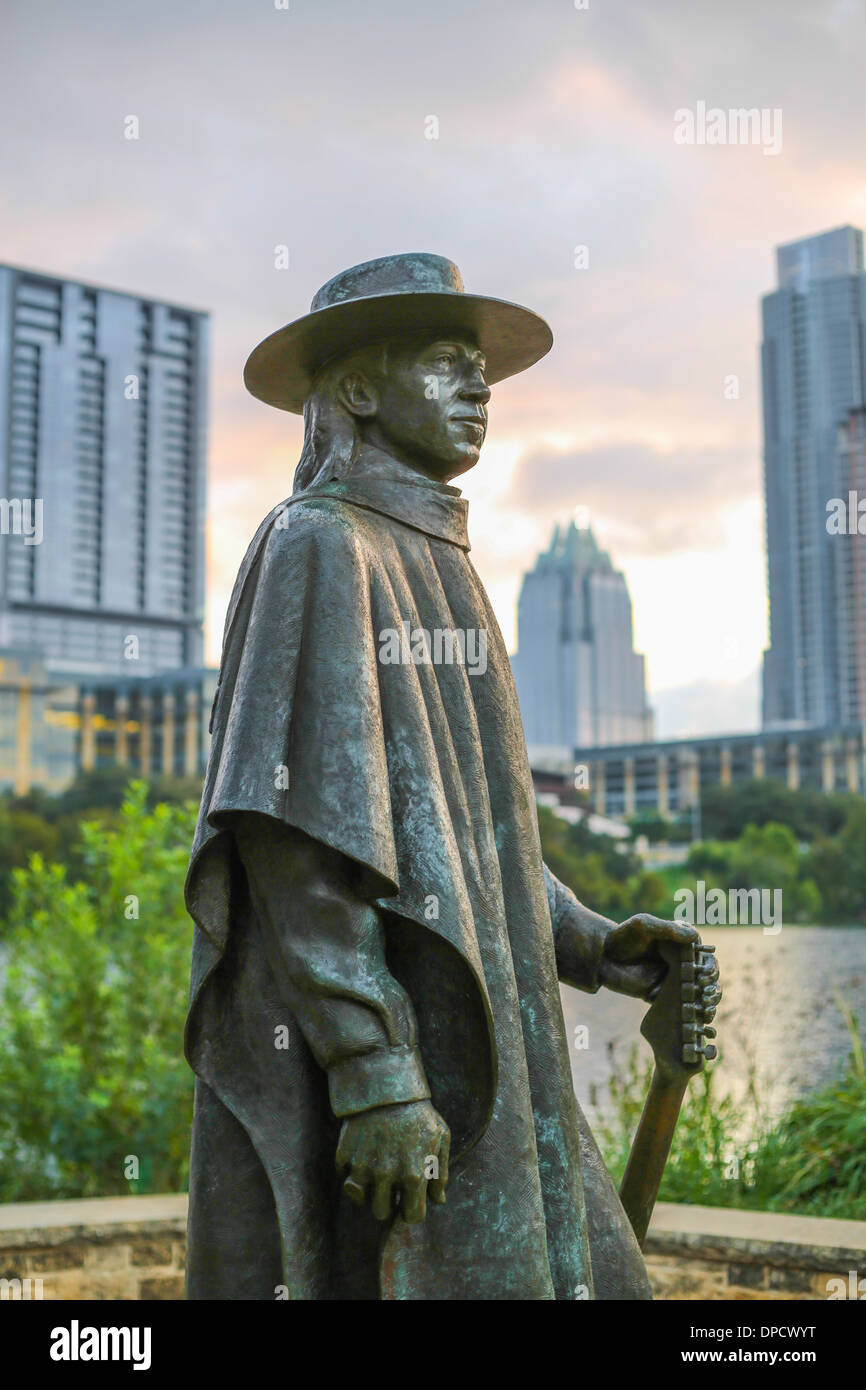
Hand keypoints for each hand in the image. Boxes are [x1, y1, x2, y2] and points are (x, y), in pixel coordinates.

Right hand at [336, 1099, 449, 1223]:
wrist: (386, 1085)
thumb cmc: (419, 1112)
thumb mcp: (440, 1137)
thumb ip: (441, 1173)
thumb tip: (439, 1200)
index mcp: (414, 1175)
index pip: (412, 1216)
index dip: (412, 1210)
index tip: (411, 1200)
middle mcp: (387, 1176)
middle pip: (382, 1212)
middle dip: (388, 1201)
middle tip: (392, 1182)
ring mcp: (362, 1167)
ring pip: (361, 1199)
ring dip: (368, 1189)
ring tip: (376, 1171)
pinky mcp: (345, 1156)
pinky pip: (345, 1177)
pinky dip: (352, 1170)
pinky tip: (363, 1153)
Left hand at [601, 914, 720, 1003]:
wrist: (602, 956)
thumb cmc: (623, 936)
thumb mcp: (644, 925)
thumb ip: (667, 929)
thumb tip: (694, 936)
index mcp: (681, 946)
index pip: (704, 956)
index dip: (710, 966)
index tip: (703, 973)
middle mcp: (681, 963)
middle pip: (707, 976)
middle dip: (712, 985)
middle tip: (704, 990)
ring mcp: (673, 982)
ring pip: (699, 993)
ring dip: (709, 1001)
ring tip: (706, 1007)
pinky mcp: (662, 997)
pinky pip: (682, 1006)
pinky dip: (694, 1013)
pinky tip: (699, 1019)